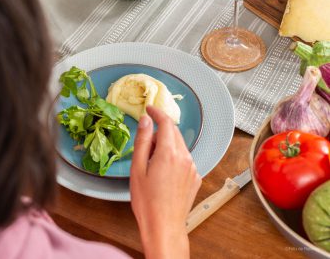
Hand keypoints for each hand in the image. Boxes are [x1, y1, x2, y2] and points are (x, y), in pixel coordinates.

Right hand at [130, 106, 200, 258]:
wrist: (164, 226)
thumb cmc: (147, 201)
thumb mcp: (138, 168)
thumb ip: (143, 140)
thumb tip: (146, 121)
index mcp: (169, 153)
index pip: (167, 123)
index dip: (157, 112)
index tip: (150, 109)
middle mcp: (185, 157)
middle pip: (174, 133)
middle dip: (160, 131)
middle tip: (145, 143)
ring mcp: (192, 168)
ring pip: (180, 146)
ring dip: (167, 145)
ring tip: (152, 163)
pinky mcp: (195, 178)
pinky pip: (184, 159)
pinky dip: (174, 157)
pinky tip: (163, 172)